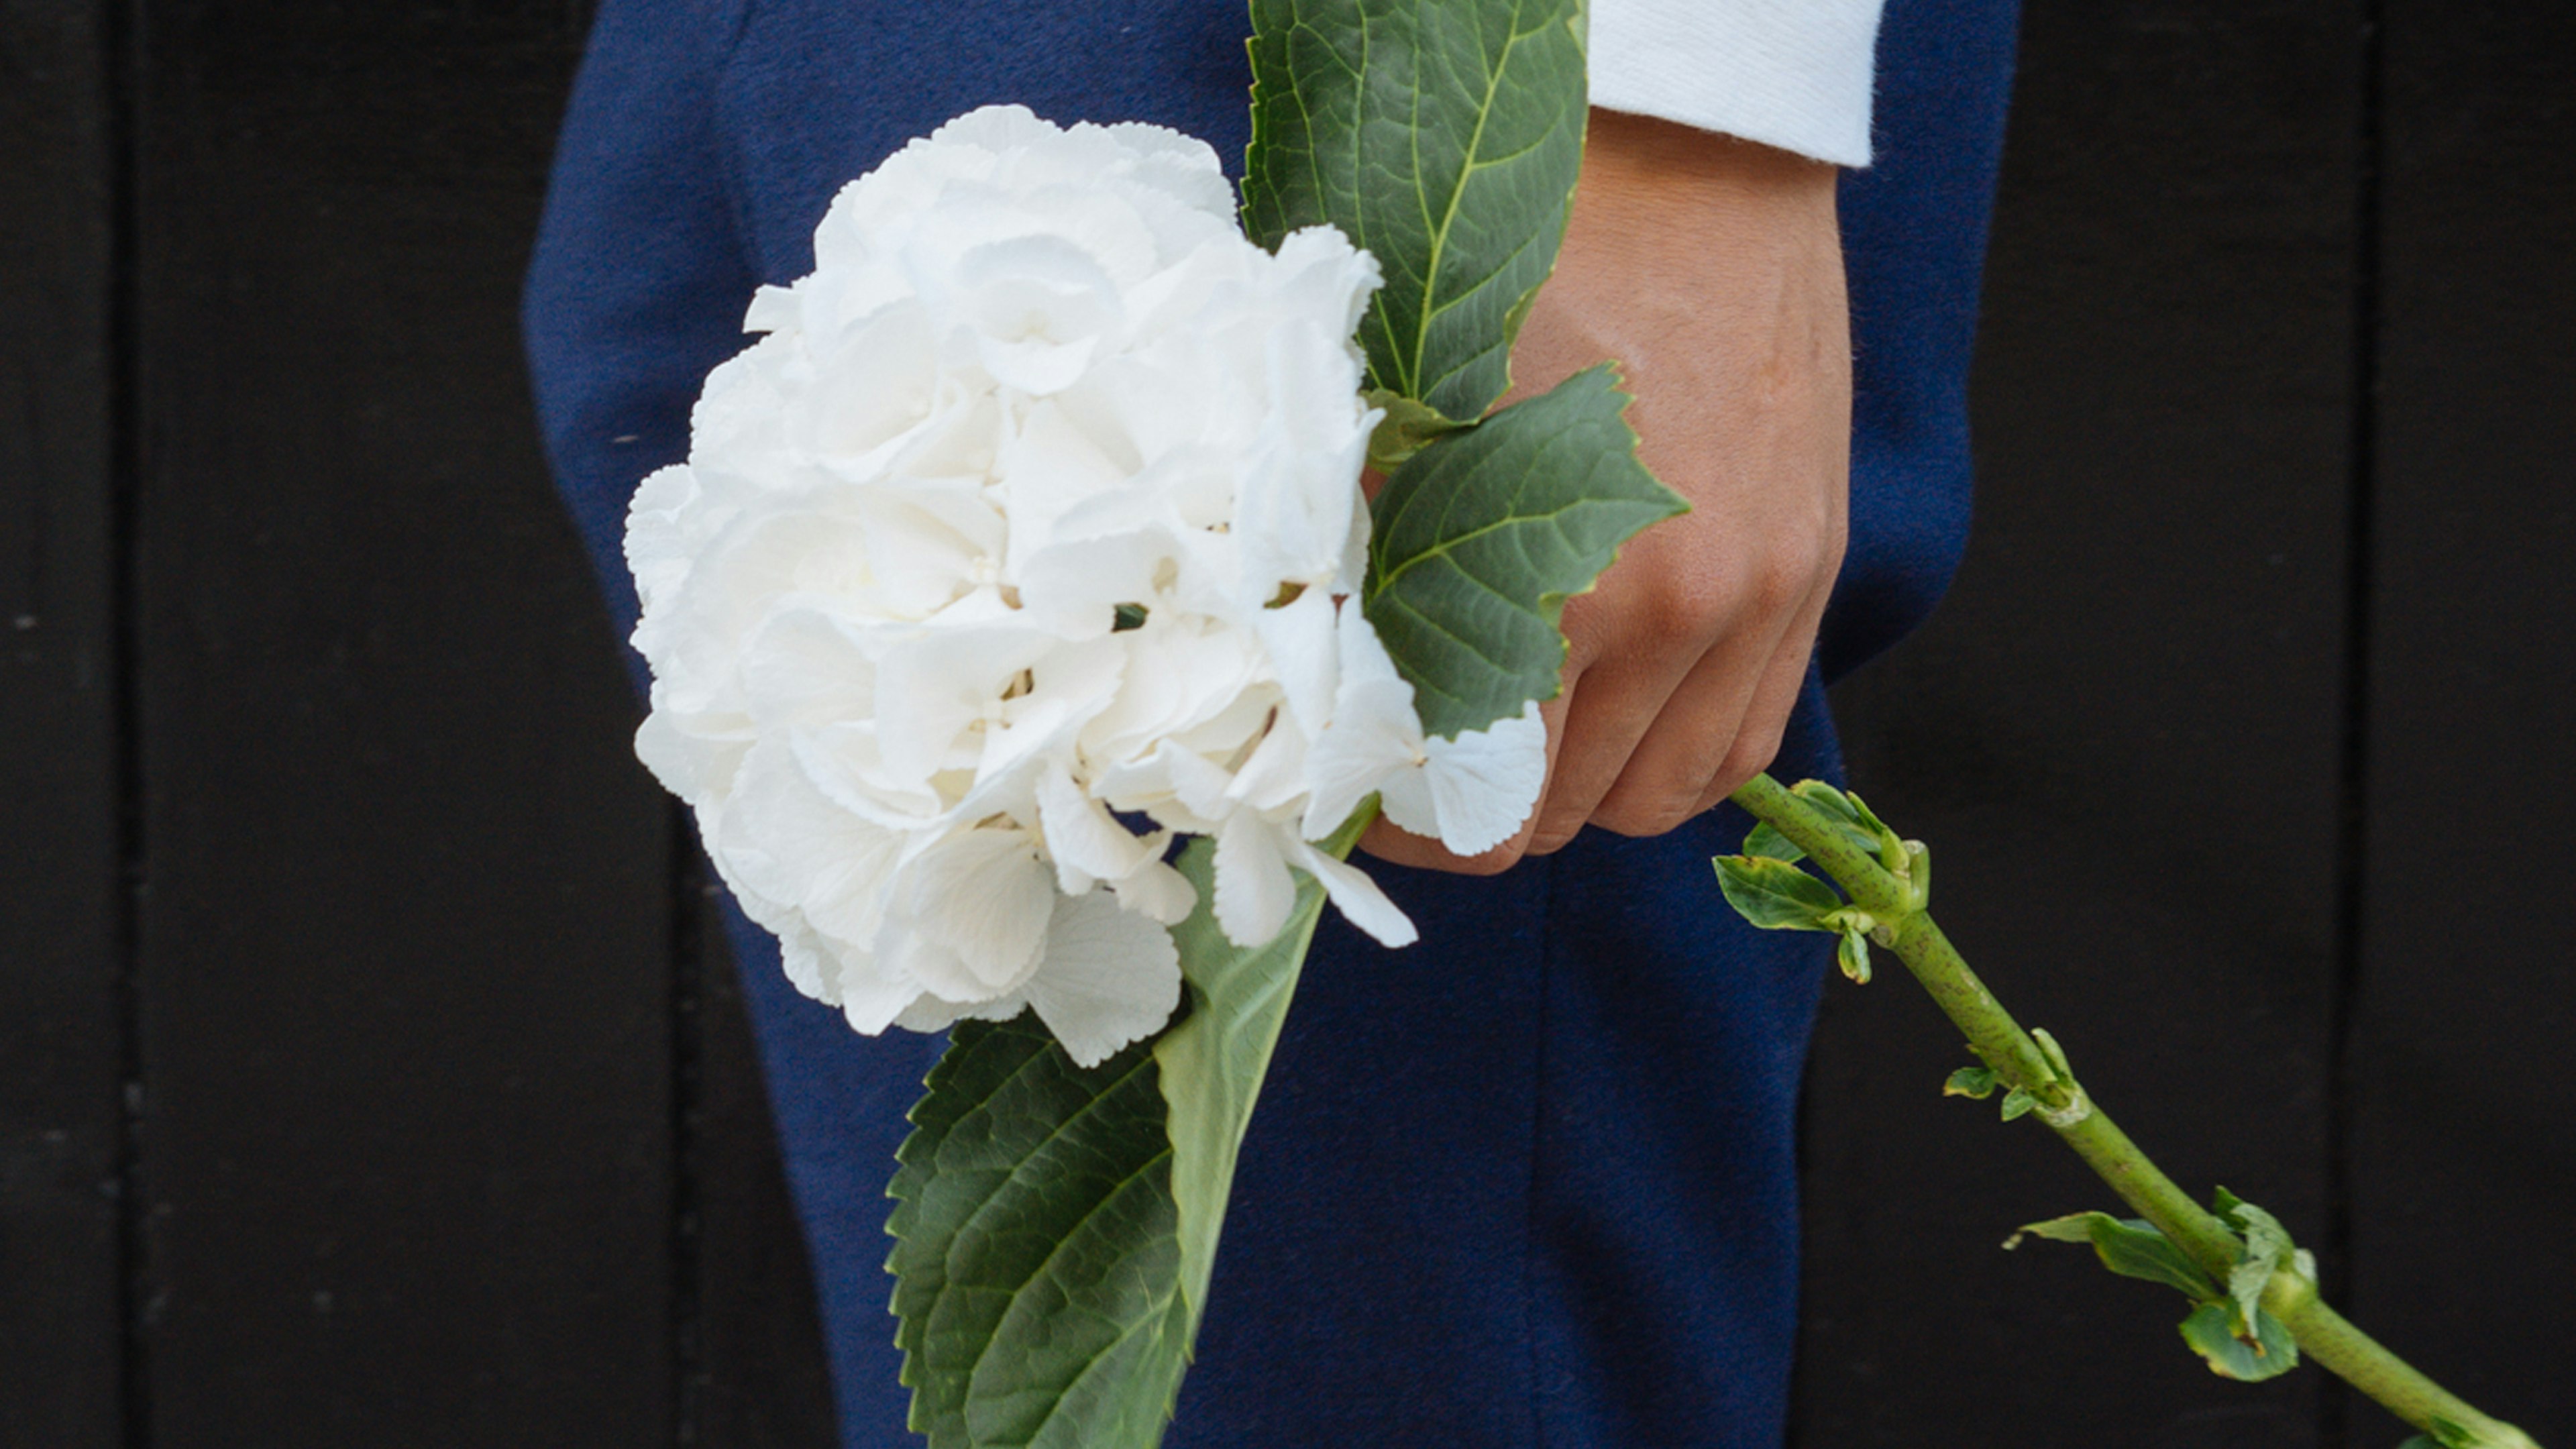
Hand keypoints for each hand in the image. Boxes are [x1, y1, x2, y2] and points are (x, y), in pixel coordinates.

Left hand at [1360, 109, 1851, 873]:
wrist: (1681, 162)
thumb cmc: (1522, 271)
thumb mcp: (1406, 422)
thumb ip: (1369, 575)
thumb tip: (1324, 702)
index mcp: (1562, 588)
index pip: (1480, 805)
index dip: (1412, 825)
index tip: (1373, 799)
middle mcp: (1679, 616)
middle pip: (1567, 817)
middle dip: (1487, 812)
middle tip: (1430, 767)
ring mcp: (1761, 598)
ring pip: (1662, 798)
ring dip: (1584, 795)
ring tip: (1526, 742)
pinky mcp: (1812, 570)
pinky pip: (1747, 740)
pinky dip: (1675, 757)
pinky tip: (1620, 716)